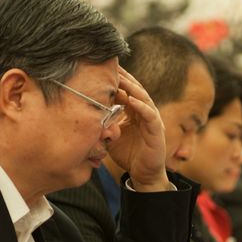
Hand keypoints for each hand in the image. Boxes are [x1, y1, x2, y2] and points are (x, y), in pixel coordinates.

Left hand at [107, 68, 170, 191]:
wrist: (142, 174)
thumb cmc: (128, 154)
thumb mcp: (112, 135)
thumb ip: (104, 122)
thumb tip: (84, 113)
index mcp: (135, 112)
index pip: (126, 91)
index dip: (117, 80)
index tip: (103, 69)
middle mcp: (145, 113)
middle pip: (135, 90)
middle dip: (124, 78)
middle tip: (111, 66)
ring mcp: (152, 120)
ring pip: (143, 99)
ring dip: (132, 88)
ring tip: (121, 79)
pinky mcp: (157, 131)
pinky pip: (150, 116)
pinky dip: (141, 107)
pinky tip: (132, 99)